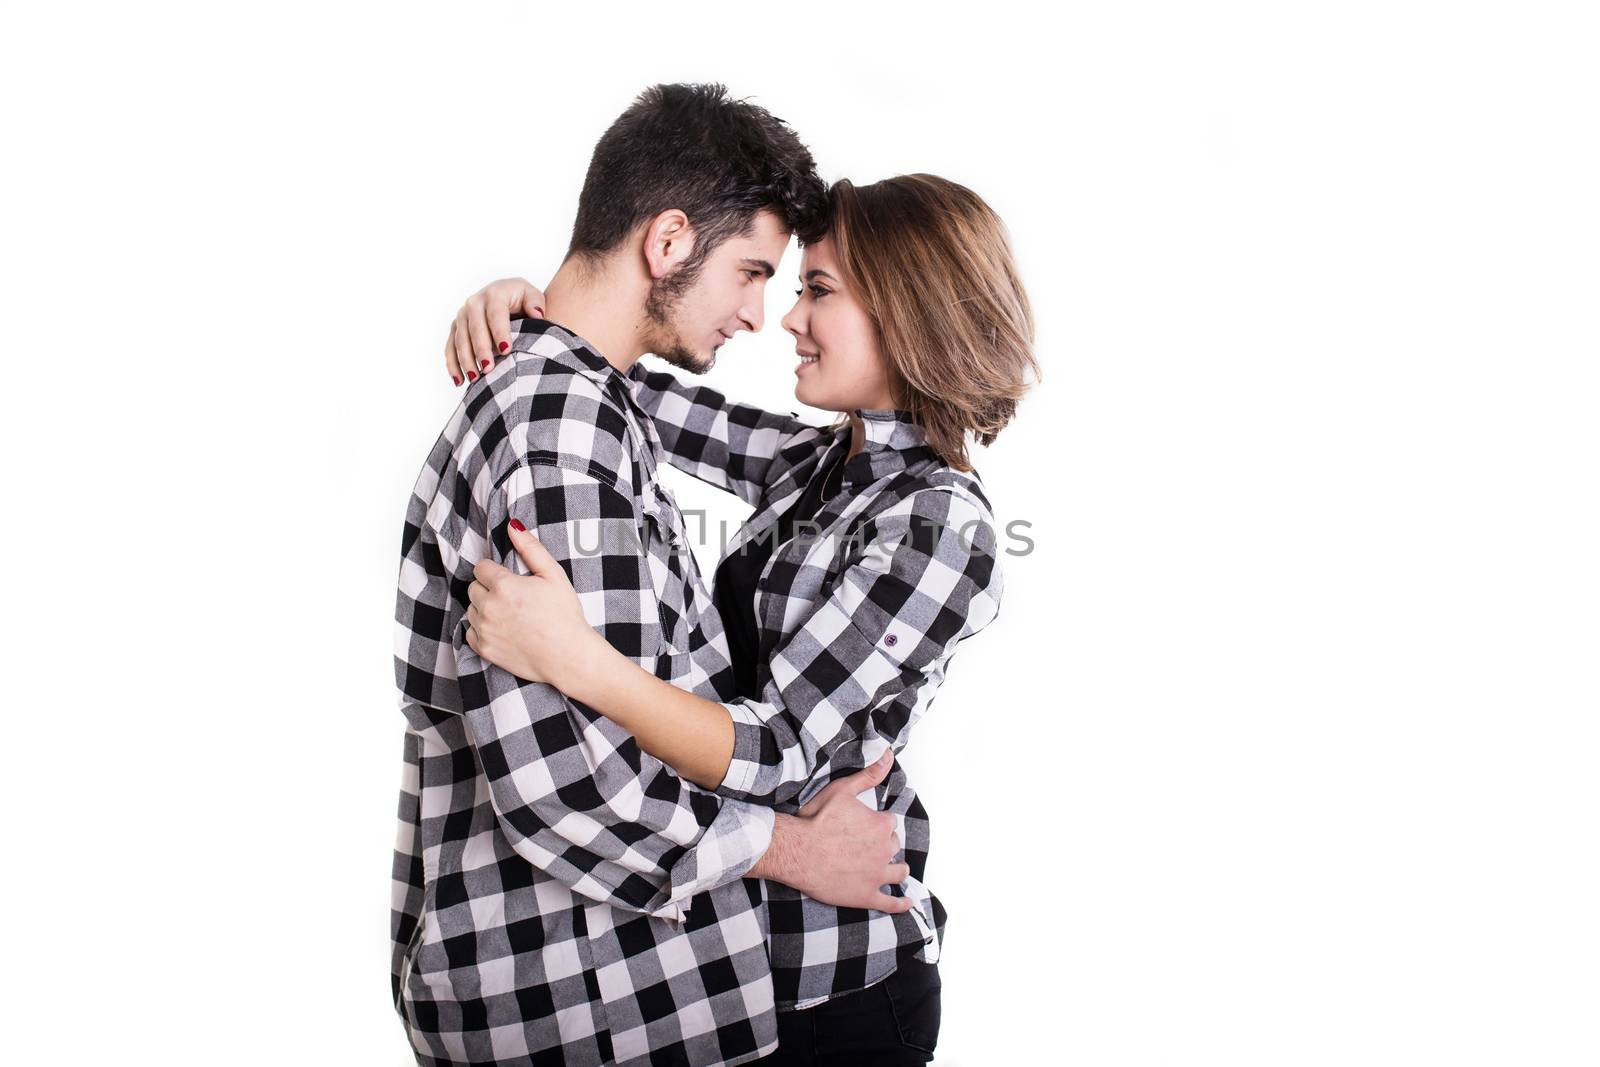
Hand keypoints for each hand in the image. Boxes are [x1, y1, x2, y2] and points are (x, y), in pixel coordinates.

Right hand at [445, 277, 547, 385]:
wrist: (505, 296)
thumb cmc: (522, 300)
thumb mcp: (532, 295)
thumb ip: (536, 302)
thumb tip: (537, 314)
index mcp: (495, 294)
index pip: (496, 313)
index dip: (499, 332)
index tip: (506, 350)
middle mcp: (474, 302)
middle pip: (475, 328)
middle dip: (481, 350)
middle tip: (489, 369)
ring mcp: (462, 315)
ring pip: (460, 339)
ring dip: (466, 360)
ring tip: (475, 379)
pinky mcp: (456, 328)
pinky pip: (450, 347)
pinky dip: (453, 365)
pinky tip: (459, 381)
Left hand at [464, 520, 596, 686]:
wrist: (568, 656)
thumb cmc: (565, 615)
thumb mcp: (554, 575)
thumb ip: (531, 548)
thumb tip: (512, 526)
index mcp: (504, 585)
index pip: (481, 568)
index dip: (494, 571)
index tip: (508, 579)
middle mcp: (489, 606)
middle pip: (473, 588)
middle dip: (488, 589)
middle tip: (511, 598)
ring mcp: (484, 630)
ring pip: (471, 610)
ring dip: (484, 609)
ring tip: (508, 615)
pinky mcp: (484, 649)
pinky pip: (470, 633)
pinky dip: (481, 630)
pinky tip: (501, 630)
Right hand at [772, 750, 913, 913]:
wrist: (797, 851)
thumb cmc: (816, 820)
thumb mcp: (843, 790)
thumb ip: (869, 774)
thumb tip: (888, 756)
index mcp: (882, 825)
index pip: (890, 823)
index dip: (878, 823)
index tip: (865, 826)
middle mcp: (885, 850)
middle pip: (894, 846)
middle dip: (884, 845)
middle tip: (867, 846)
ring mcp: (877, 876)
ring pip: (899, 872)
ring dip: (897, 869)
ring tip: (893, 870)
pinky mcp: (867, 896)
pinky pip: (891, 903)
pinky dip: (901, 904)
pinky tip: (906, 903)